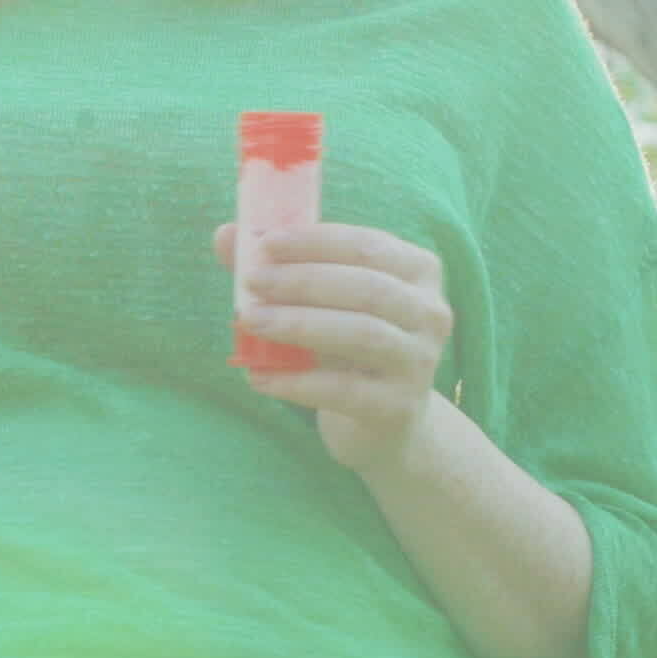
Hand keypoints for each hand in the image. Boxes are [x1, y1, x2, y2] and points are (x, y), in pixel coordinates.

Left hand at [215, 219, 452, 474]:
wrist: (384, 421)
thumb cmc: (347, 345)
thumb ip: (280, 267)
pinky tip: (258, 377)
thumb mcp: (322, 301)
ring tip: (250, 322)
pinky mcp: (400, 406)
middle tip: (254, 283)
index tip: (266, 243)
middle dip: (304, 281)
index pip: (368, 245)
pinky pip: (345, 390)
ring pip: (362, 334)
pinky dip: (296, 382)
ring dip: (299, 324)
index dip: (316, 241)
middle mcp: (431, 312)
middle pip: (367, 287)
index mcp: (417, 271)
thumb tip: (225, 236)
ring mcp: (420, 361)